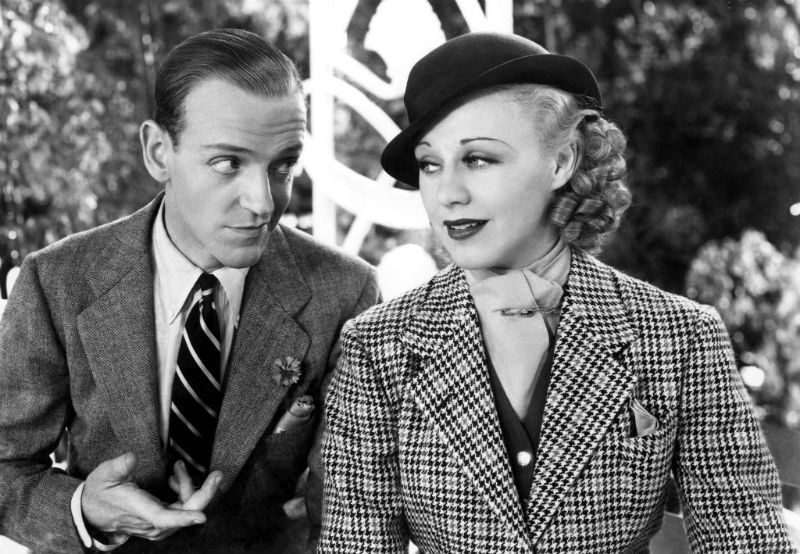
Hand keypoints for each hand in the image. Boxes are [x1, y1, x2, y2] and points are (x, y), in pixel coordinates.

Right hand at [81, 453, 217, 540]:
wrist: (89, 512)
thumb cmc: (99, 492)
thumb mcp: (104, 475)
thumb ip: (119, 466)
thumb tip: (131, 457)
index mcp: (139, 510)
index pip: (165, 518)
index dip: (185, 517)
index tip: (202, 515)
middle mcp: (151, 523)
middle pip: (186, 512)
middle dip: (204, 492)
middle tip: (217, 474)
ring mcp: (157, 525)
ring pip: (186, 509)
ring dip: (188, 487)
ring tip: (178, 468)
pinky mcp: (160, 523)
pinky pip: (181, 510)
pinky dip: (184, 492)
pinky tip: (175, 479)